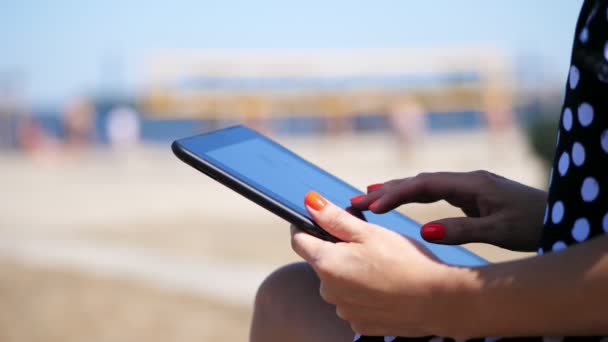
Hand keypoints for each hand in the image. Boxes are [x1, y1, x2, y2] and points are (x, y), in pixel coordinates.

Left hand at [291, 191, 454, 336]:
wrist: (438, 301)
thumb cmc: (405, 262)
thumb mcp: (369, 232)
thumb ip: (334, 218)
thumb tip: (310, 203)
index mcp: (326, 264)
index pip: (298, 240)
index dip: (306, 225)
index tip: (322, 219)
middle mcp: (328, 291)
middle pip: (321, 262)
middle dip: (337, 250)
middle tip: (366, 243)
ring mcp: (344, 310)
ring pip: (339, 284)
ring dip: (351, 273)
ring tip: (381, 267)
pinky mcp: (360, 324)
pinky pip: (353, 303)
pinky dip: (364, 294)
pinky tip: (386, 287)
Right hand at [350, 170, 546, 250]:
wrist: (560, 218)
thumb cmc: (534, 224)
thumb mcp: (499, 231)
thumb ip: (462, 230)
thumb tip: (424, 231)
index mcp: (473, 183)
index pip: (424, 184)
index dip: (396, 193)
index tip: (371, 206)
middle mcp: (467, 180)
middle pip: (419, 180)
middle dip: (387, 190)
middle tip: (356, 200)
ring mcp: (469, 186)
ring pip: (424, 185)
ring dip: (396, 192)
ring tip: (367, 199)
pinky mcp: (471, 196)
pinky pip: (433, 193)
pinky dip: (412, 196)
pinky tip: (399, 200)